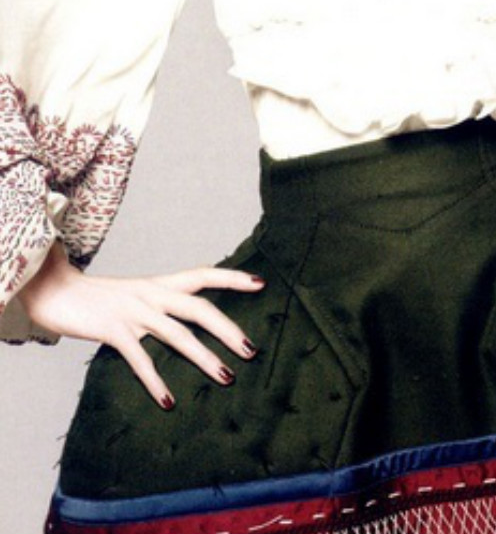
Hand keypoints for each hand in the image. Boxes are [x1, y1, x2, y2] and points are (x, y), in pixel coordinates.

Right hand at [18, 241, 265, 408]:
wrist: (56, 291)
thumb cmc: (101, 298)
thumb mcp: (137, 294)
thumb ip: (161, 303)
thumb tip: (189, 318)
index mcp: (159, 283)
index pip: (203, 274)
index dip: (232, 277)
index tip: (261, 282)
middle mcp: (151, 293)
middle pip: (199, 307)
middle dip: (228, 329)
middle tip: (251, 350)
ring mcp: (133, 311)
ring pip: (177, 334)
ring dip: (204, 357)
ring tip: (226, 377)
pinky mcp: (113, 330)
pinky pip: (139, 358)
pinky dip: (155, 381)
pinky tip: (169, 401)